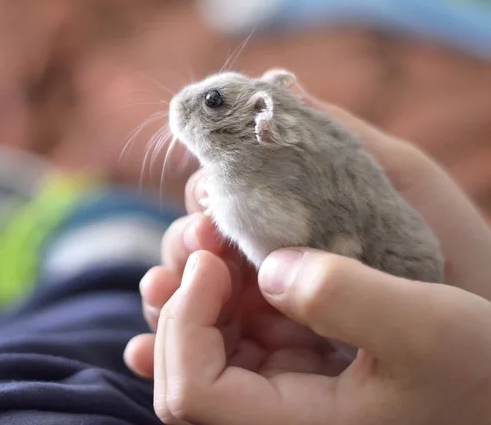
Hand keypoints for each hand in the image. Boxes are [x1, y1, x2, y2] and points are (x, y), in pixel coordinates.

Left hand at [143, 247, 490, 424]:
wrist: (488, 390)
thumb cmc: (473, 374)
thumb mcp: (427, 329)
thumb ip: (346, 298)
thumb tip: (270, 269)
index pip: (190, 393)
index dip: (184, 321)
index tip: (212, 261)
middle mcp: (273, 418)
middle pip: (181, 366)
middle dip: (182, 294)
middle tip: (207, 235)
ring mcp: (277, 392)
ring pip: (200, 343)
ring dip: (197, 286)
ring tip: (215, 238)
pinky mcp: (289, 367)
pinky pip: (231, 331)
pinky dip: (223, 290)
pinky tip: (229, 261)